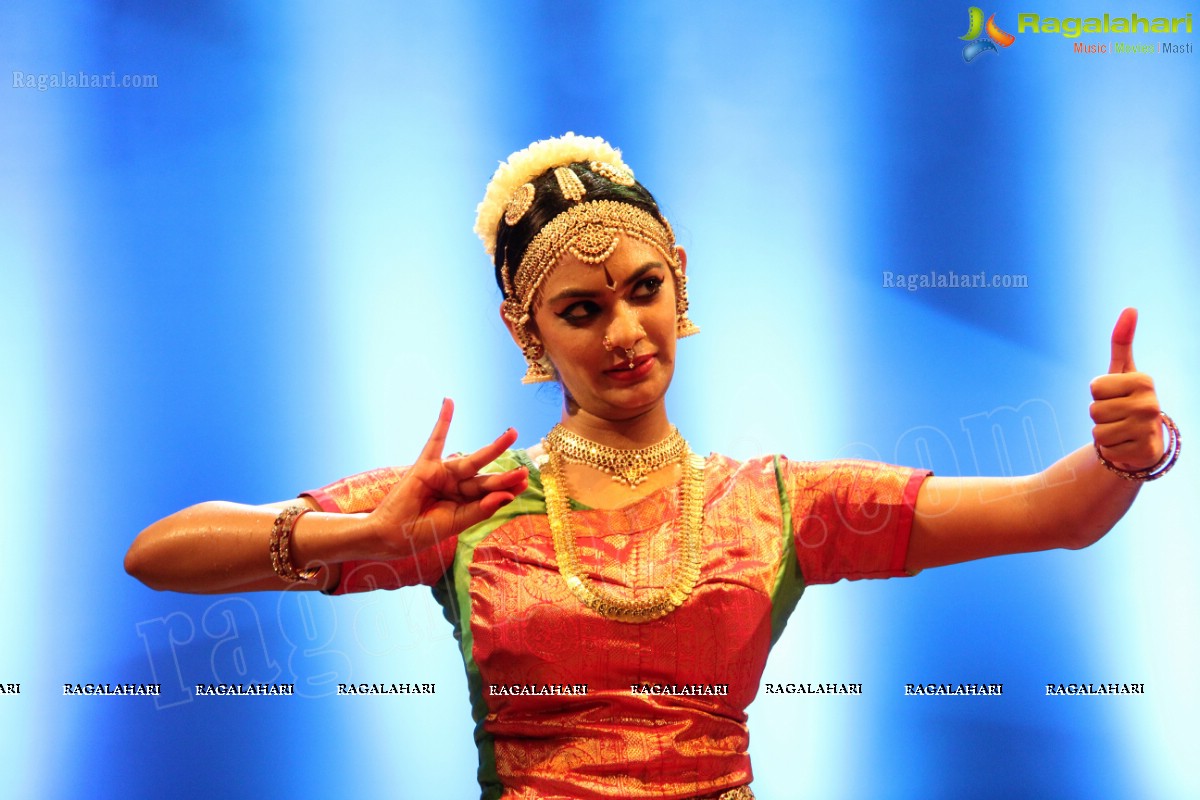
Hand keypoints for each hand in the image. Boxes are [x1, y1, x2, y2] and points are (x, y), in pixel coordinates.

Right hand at [366, 399, 527, 555]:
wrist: (391, 535)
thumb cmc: (423, 532)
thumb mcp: (456, 523)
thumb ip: (481, 509)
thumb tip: (507, 496)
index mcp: (466, 502)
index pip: (490, 494)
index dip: (507, 488)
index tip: (524, 484)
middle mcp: (457, 486)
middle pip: (485, 478)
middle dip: (504, 476)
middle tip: (524, 470)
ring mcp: (443, 474)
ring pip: (472, 460)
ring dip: (493, 448)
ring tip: (511, 433)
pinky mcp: (425, 465)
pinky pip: (435, 440)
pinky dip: (443, 421)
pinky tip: (449, 402)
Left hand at [1089, 308, 1164, 471]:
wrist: (1142, 441)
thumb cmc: (1127, 400)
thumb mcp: (1122, 372)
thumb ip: (1122, 341)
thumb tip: (1130, 308)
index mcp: (1144, 381)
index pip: (1095, 387)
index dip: (1098, 394)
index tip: (1115, 396)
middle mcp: (1151, 404)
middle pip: (1094, 409)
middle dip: (1099, 414)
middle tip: (1117, 416)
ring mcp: (1148, 429)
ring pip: (1097, 430)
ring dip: (1103, 432)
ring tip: (1120, 429)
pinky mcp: (1142, 451)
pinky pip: (1105, 448)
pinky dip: (1110, 449)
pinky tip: (1124, 444)